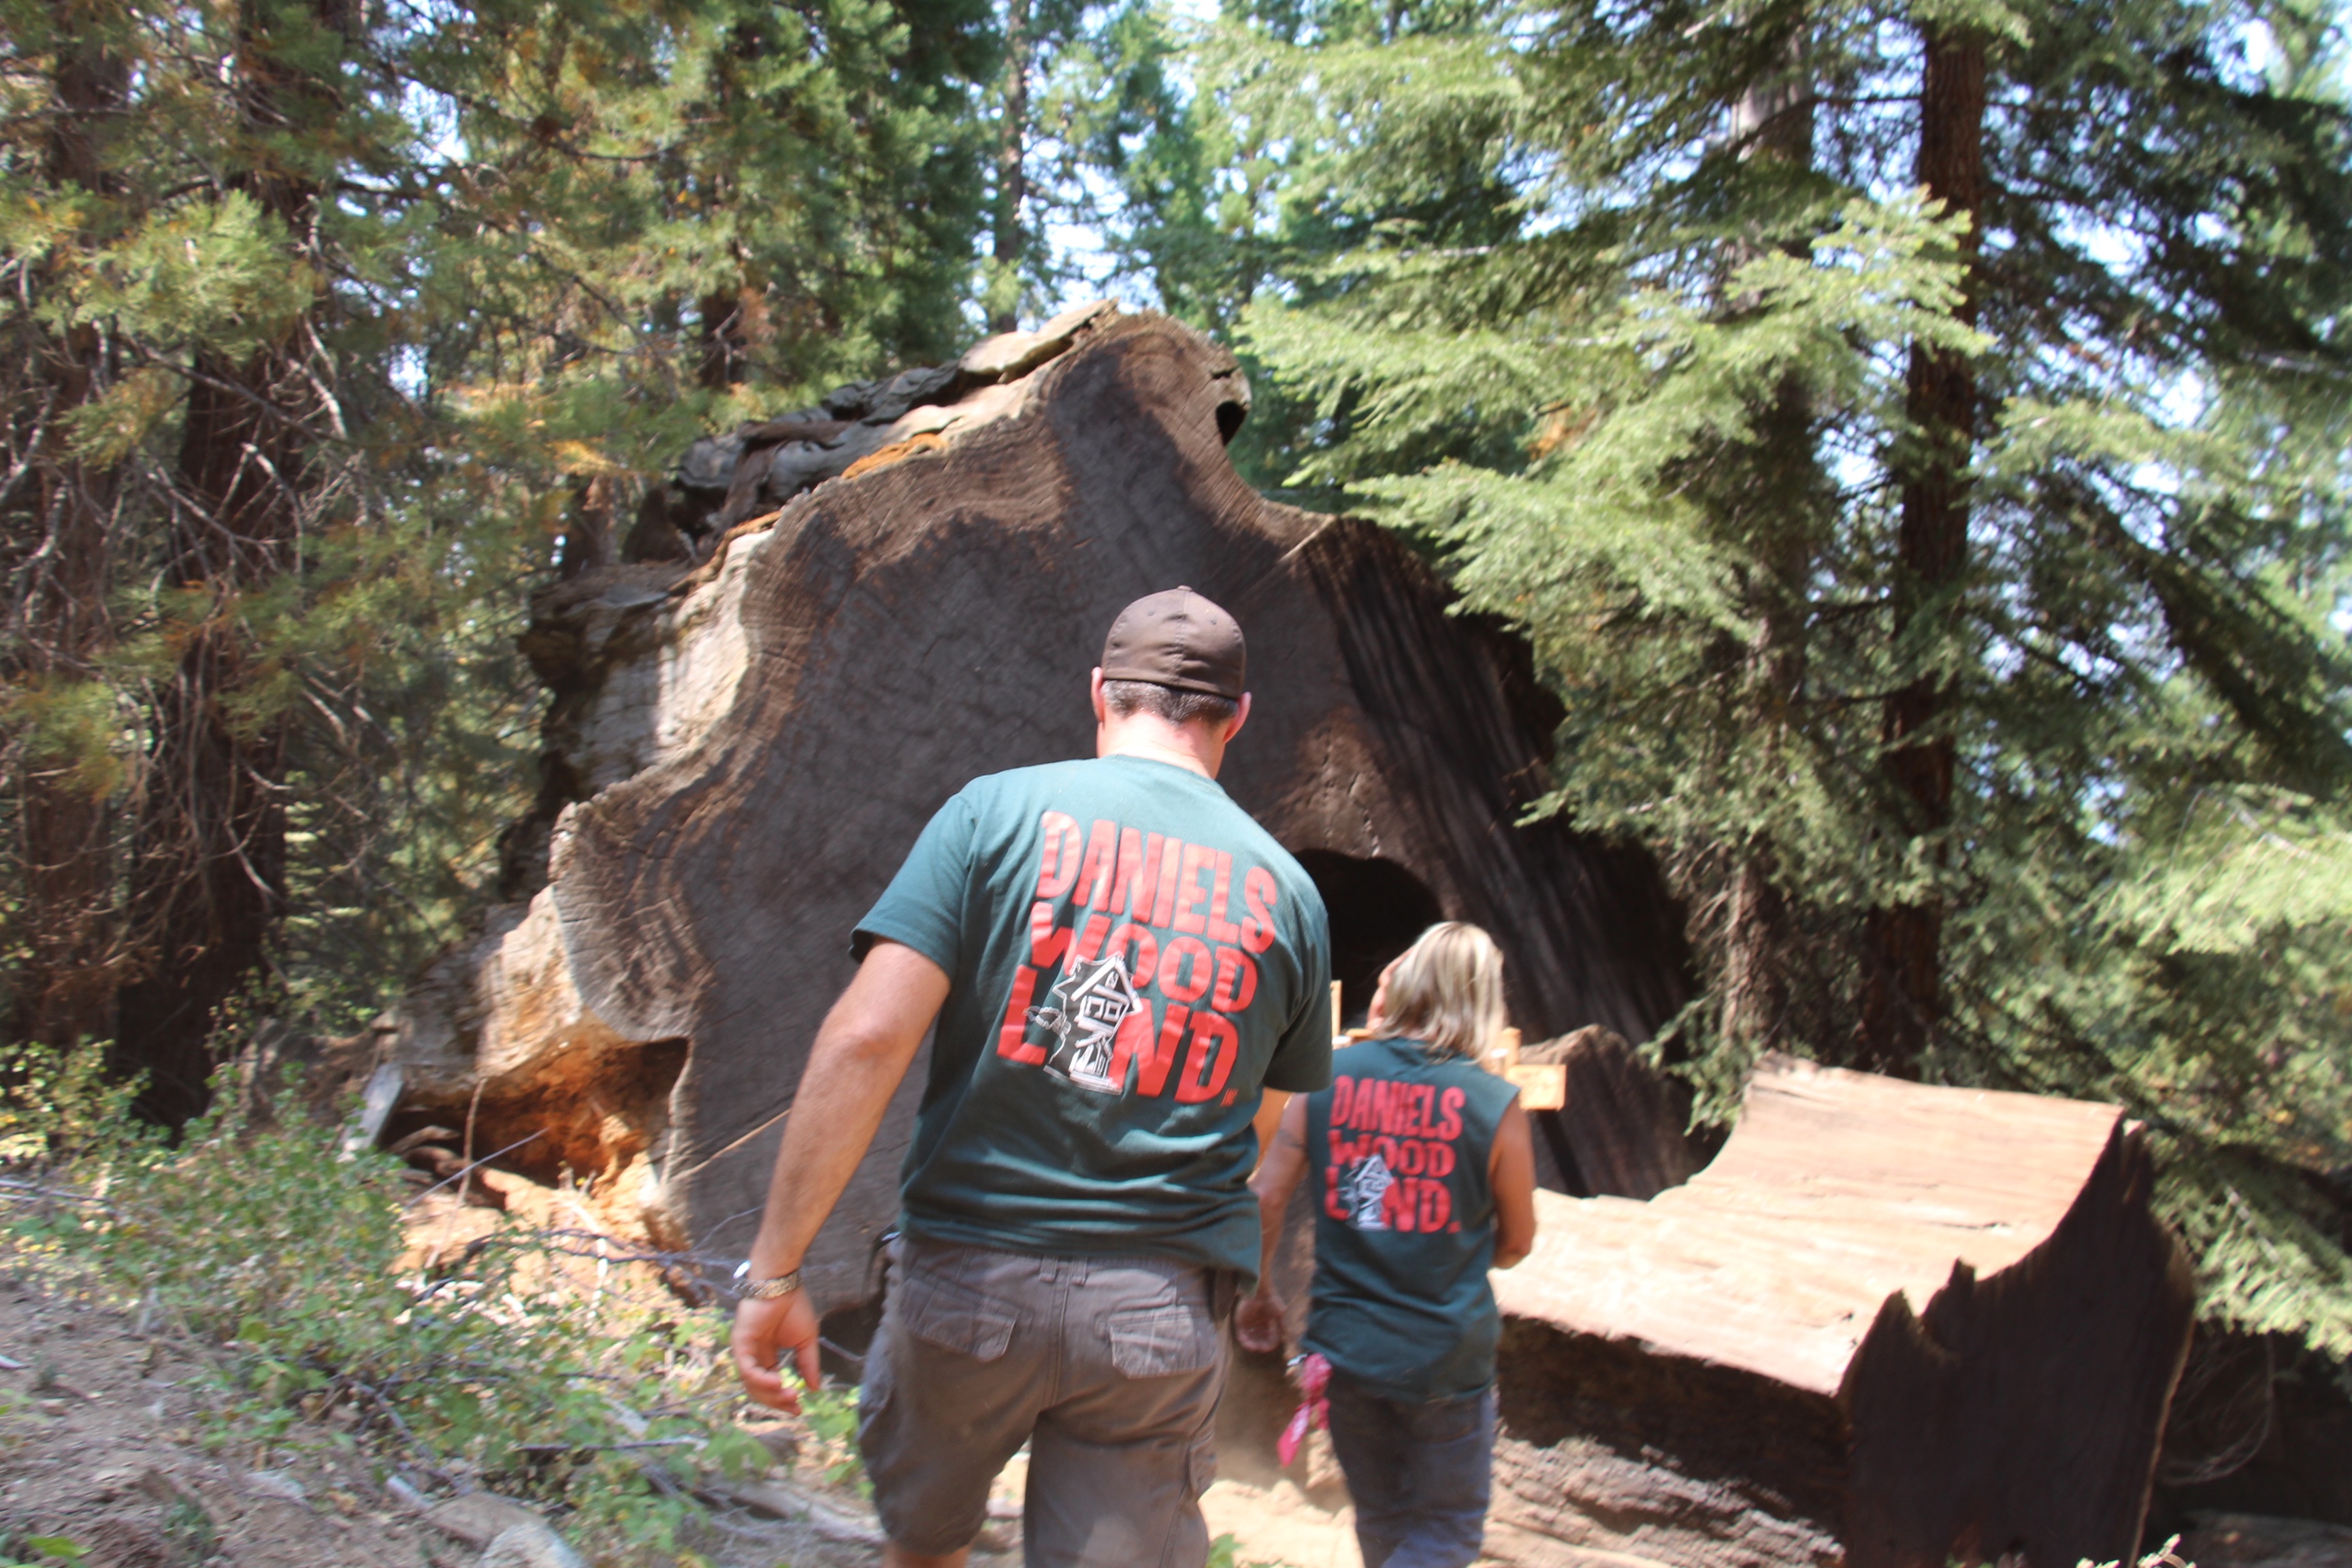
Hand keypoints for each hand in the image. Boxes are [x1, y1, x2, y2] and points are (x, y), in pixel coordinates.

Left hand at [732, 1290, 822, 1412]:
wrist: (783, 1284)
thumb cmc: (794, 1306)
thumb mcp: (806, 1341)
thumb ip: (808, 1364)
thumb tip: (814, 1388)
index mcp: (767, 1355)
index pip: (771, 1384)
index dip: (783, 1400)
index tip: (798, 1410)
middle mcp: (753, 1356)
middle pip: (759, 1390)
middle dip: (777, 1401)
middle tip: (794, 1406)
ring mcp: (745, 1350)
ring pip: (751, 1384)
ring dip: (770, 1394)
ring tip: (789, 1394)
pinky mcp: (740, 1343)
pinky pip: (747, 1369)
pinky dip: (761, 1379)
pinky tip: (777, 1382)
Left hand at [1234, 1287, 1284, 1354]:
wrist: (1260, 1291)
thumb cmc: (1271, 1301)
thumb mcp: (1280, 1314)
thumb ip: (1282, 1326)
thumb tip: (1286, 1338)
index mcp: (1267, 1322)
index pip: (1269, 1337)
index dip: (1269, 1344)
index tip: (1269, 1347)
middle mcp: (1258, 1324)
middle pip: (1259, 1340)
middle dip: (1260, 1345)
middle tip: (1260, 1349)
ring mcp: (1249, 1324)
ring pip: (1250, 1339)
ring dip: (1252, 1345)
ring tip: (1254, 1348)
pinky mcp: (1240, 1322)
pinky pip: (1241, 1335)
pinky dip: (1244, 1341)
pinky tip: (1248, 1344)